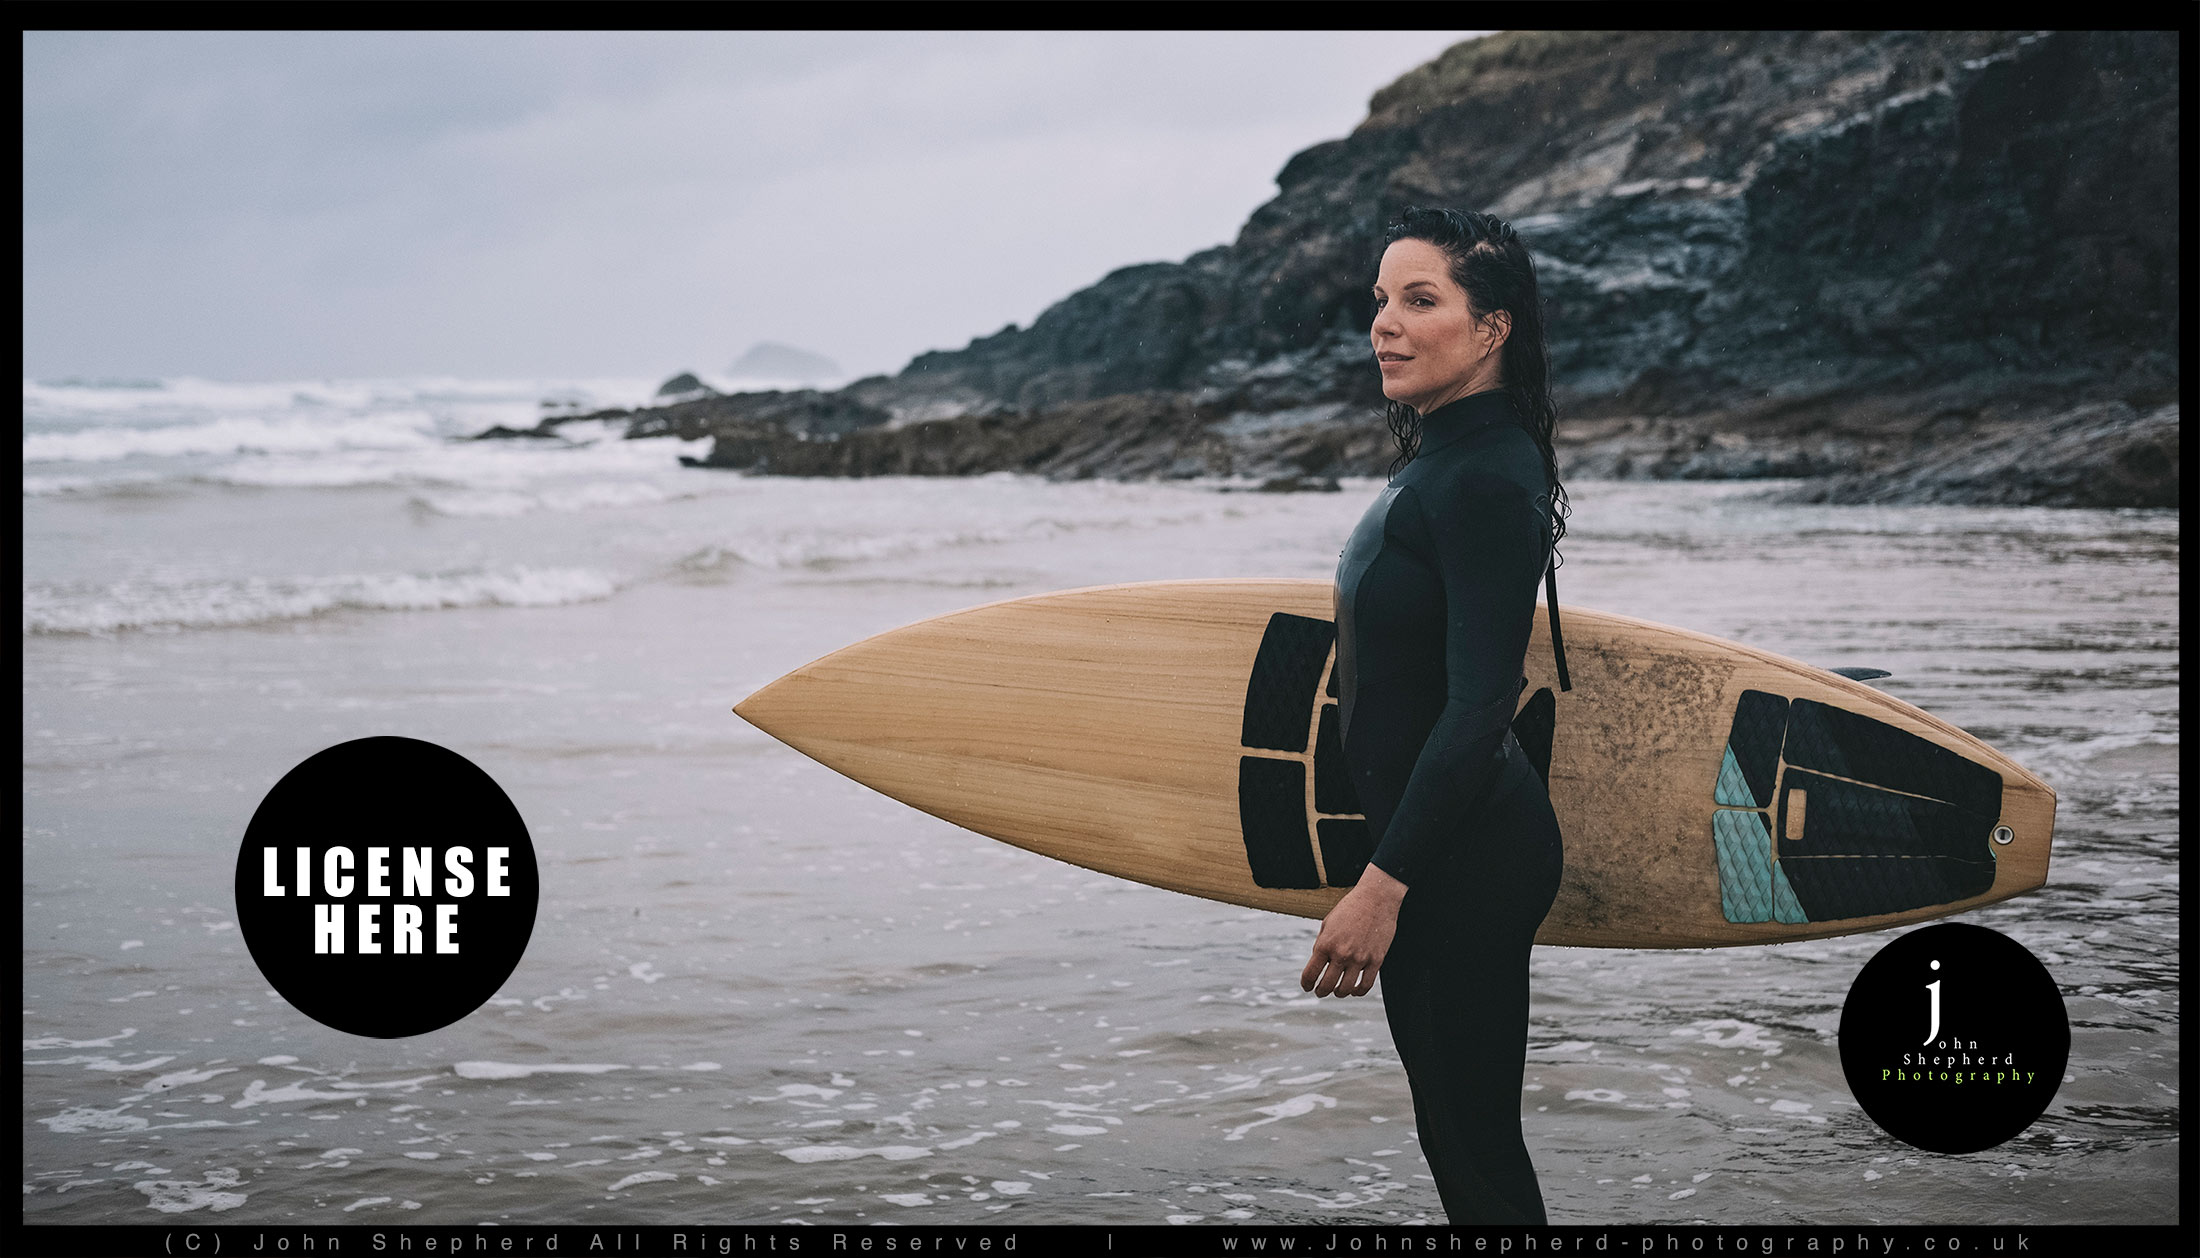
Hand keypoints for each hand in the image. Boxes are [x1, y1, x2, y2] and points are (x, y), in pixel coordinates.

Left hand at [1300, 865, 1407, 997]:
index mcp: (1325, 944)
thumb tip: (1320, 964)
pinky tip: (1354, 990)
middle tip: (1320, 992)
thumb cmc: (1350, 908)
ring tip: (1337, 991)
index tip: (1307, 986)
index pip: (1310, 974)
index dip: (1306, 984)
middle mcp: (1341, 954)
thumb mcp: (1328, 924)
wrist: (1376, 898)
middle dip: (1320, 991)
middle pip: (1326, 985)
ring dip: (1338, 993)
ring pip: (1345, 989)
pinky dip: (1357, 992)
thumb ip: (1322, 945)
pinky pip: (1365, 985)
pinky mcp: (1376, 961)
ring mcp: (1360, 959)